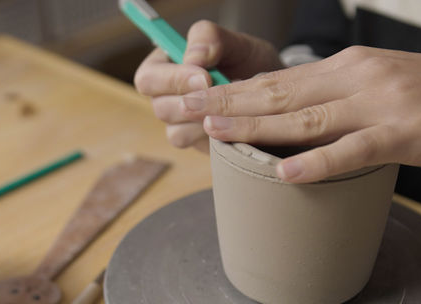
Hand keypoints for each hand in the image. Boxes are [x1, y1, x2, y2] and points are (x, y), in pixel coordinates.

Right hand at [133, 20, 282, 151]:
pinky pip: (195, 147)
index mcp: (165, 66)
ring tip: (232, 110)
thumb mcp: (235, 44)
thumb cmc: (249, 64)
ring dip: (205, 121)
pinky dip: (214, 137)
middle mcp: (165, 97)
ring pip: (176, 132)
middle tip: (221, 97)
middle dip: (192, 104)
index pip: (149, 77)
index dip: (173, 79)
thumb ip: (211, 39)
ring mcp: (178, 124)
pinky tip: (232, 125)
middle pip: (159, 108)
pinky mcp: (195, 143)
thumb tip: (192, 57)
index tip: (205, 77)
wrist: (271, 96)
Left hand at [179, 45, 420, 195]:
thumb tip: (296, 130)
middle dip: (224, 101)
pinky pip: (353, 148)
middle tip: (179, 107)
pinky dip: (317, 162)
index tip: (191, 95)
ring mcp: (380, 103)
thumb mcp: (381, 89)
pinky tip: (286, 171)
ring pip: (306, 116)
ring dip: (254, 124)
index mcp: (345, 68)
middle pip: (278, 92)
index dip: (230, 88)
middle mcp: (355, 77)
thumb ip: (339, 104)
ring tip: (213, 132)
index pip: (277, 78)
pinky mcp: (405, 133)